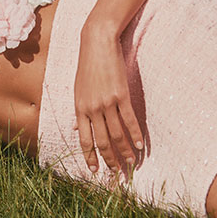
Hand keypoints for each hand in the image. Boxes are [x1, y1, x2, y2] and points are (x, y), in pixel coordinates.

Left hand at [73, 25, 144, 176]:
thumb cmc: (87, 66)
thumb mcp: (78, 89)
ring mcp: (107, 102)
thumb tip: (76, 129)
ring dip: (125, 151)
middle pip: (102, 141)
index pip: (84, 139)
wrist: (96, 43)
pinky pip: (129, 120)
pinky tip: (140, 146)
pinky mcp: (121, 95)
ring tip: (132, 163)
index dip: (90, 157)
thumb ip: (80, 111)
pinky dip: (135, 135)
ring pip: (117, 134)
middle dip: (110, 160)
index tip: (96, 171)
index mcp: (79, 108)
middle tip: (117, 174)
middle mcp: (91, 108)